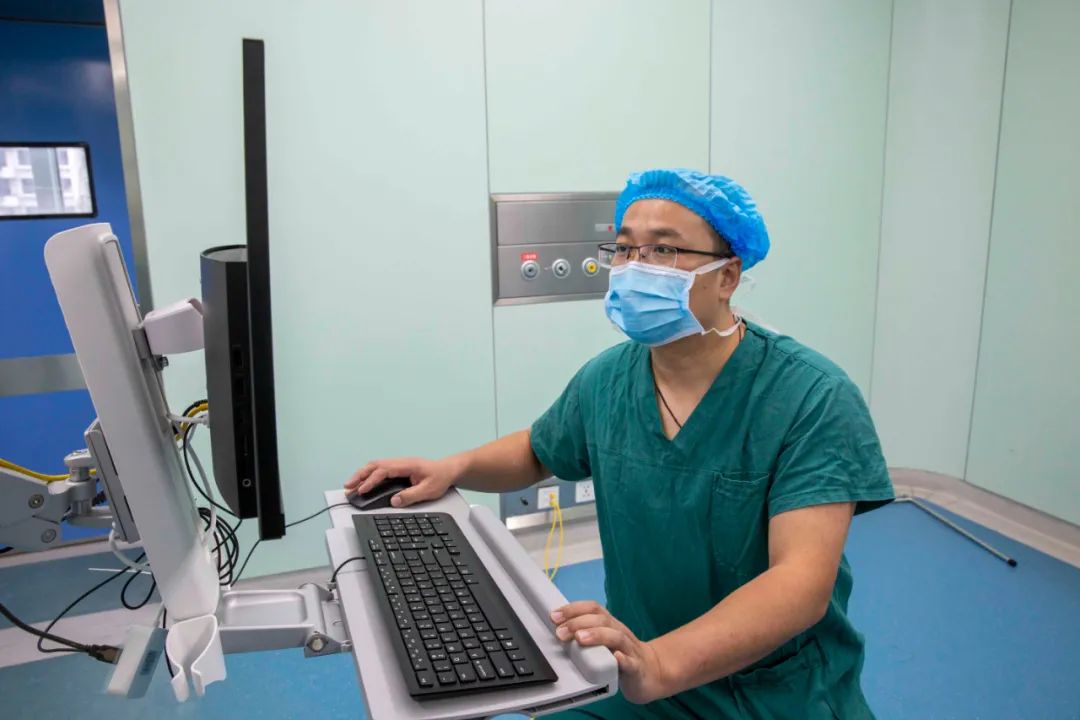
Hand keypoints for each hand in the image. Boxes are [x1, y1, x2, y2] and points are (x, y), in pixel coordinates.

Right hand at [345, 456, 461, 507]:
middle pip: (375, 465)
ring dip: (362, 475)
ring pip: (375, 466)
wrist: (448, 470)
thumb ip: (411, 496)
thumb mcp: (429, 490)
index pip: (384, 471)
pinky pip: (380, 470)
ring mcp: (398, 465)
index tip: (362, 490)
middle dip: (359, 475)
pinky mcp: (398, 469)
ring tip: (350, 486)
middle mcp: (400, 463)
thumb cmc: (440, 478)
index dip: (371, 480)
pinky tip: (363, 483)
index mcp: (407, 465)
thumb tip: (394, 501)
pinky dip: (368, 475)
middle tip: (348, 487)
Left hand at [550, 601, 669, 704]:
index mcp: (609, 624)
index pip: (593, 608)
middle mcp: (619, 632)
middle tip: (560, 632)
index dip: (573, 609)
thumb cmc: (621, 654)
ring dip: (597, 635)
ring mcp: (630, 649)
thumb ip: (583, 632)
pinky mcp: (637, 668)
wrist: (651, 671)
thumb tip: (556, 627)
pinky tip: (616, 658)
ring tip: (580, 639)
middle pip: (602, 620)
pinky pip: (631, 663)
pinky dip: (623, 659)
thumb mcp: (602, 640)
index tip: (554, 616)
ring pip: (616, 637)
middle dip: (578, 623)